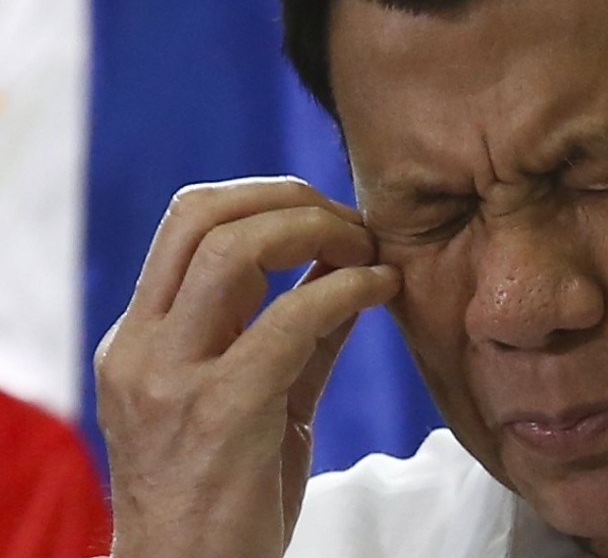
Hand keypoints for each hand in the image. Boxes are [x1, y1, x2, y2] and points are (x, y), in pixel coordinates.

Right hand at [94, 177, 400, 557]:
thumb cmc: (225, 493)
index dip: (264, 198)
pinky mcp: (221, 411)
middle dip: (288, 198)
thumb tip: (345, 269)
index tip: (324, 215)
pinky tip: (382, 288)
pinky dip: (346, 288)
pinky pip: (291, 319)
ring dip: (315, 230)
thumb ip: (292, 333)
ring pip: (233, 250)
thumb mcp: (252, 399)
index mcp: (141, 337)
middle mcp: (142, 346)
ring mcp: (172, 377)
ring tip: (367, 247)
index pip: (188, 222)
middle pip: (202, 214)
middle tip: (351, 220)